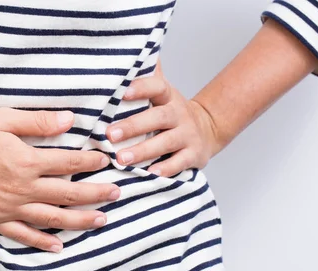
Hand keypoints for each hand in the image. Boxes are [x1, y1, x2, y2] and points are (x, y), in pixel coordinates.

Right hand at [0, 108, 120, 252]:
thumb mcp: (2, 119)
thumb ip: (37, 121)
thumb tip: (70, 119)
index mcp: (26, 161)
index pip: (68, 162)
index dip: (90, 161)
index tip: (106, 160)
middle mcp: (22, 188)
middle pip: (67, 193)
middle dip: (96, 194)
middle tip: (117, 194)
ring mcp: (9, 207)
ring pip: (52, 218)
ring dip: (79, 220)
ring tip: (101, 221)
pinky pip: (23, 234)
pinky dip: (42, 242)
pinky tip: (58, 246)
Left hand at [106, 61, 222, 177]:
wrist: (207, 129)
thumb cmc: (171, 112)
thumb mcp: (162, 92)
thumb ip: (147, 75)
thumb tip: (129, 49)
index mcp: (167, 97)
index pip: (156, 87)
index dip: (141, 88)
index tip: (122, 93)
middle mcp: (179, 114)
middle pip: (158, 117)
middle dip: (133, 126)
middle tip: (109, 135)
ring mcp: (188, 134)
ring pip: (166, 142)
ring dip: (143, 151)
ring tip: (121, 159)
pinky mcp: (194, 155)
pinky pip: (180, 162)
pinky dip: (166, 169)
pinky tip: (150, 174)